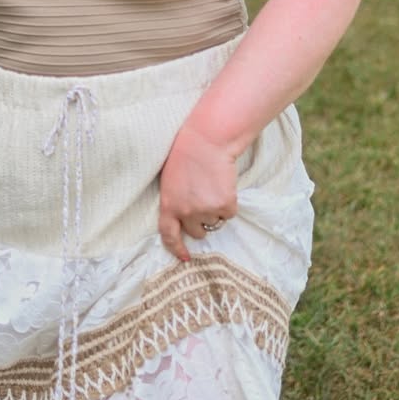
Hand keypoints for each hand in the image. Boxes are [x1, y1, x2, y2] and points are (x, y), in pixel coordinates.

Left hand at [158, 122, 238, 262]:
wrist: (207, 142)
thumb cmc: (186, 156)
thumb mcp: (170, 182)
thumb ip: (175, 202)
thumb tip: (185, 221)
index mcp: (168, 206)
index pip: (169, 235)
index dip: (177, 248)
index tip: (185, 258)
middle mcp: (186, 213)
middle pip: (198, 232)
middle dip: (202, 222)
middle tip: (204, 200)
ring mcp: (206, 211)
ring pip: (215, 221)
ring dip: (216, 209)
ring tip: (212, 186)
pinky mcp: (225, 205)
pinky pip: (230, 213)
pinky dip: (229, 203)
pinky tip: (223, 185)